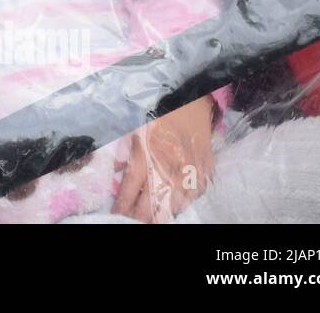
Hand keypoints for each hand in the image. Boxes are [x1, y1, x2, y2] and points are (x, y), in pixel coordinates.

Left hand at [113, 96, 214, 222]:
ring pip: (177, 202)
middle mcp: (168, 164)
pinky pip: (196, 193)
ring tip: (154, 219)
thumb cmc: (159, 109)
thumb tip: (115, 170)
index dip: (123, 205)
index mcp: (147, 152)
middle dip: (142, 216)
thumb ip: (124, 149)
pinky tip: (177, 206)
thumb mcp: (134, 125)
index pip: (131, 187)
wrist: (192, 96)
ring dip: (164, 212)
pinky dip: (186, 202)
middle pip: (153, 201)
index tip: (117, 215)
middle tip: (134, 222)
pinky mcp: (205, 167)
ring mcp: (189, 168)